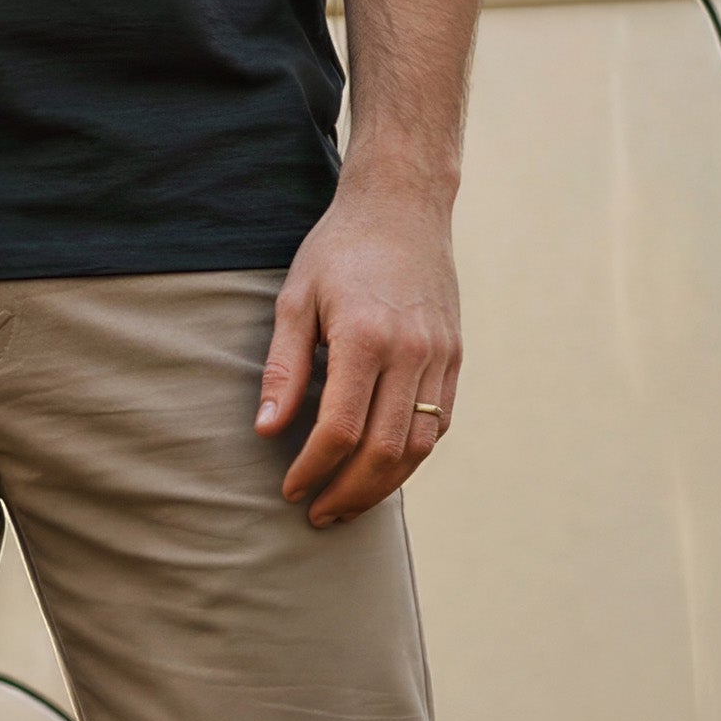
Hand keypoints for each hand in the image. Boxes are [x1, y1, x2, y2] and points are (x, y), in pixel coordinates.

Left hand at [255, 175, 460, 526]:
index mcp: (366, 337)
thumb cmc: (338, 249)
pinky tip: (382, 468)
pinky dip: (411, 454)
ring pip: (419, 445)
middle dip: (348, 492)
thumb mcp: (296, 299)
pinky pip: (439, 423)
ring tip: (347, 504)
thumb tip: (265, 430)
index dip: (314, 469)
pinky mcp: (455, 357)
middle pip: (384, 450)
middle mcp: (411, 352)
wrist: (403, 206)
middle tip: (317, 513)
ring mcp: (440, 356)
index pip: (341, 430)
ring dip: (383, 485)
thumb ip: (283, 368)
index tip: (290, 489)